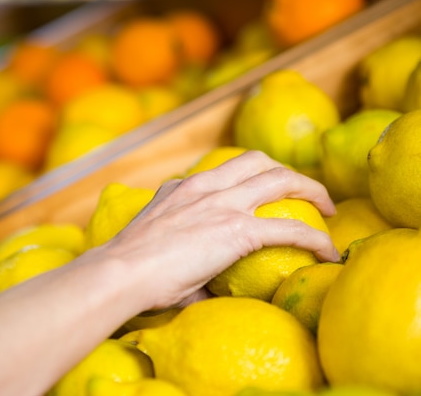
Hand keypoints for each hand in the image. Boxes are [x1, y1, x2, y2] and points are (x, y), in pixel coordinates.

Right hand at [98, 150, 338, 310]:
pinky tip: (327, 251)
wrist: (119, 272)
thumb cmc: (130, 271)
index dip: (251, 177)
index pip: (224, 171)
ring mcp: (221, 204)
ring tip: (327, 209)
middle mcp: (203, 186)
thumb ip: (181, 253)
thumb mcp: (155, 249)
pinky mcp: (236, 230)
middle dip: (288, 172)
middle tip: (306, 193)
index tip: (264, 194)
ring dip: (310, 189)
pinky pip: (290, 228)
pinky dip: (314, 238)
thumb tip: (203, 287)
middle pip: (258, 161)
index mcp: (181, 188)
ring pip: (280, 179)